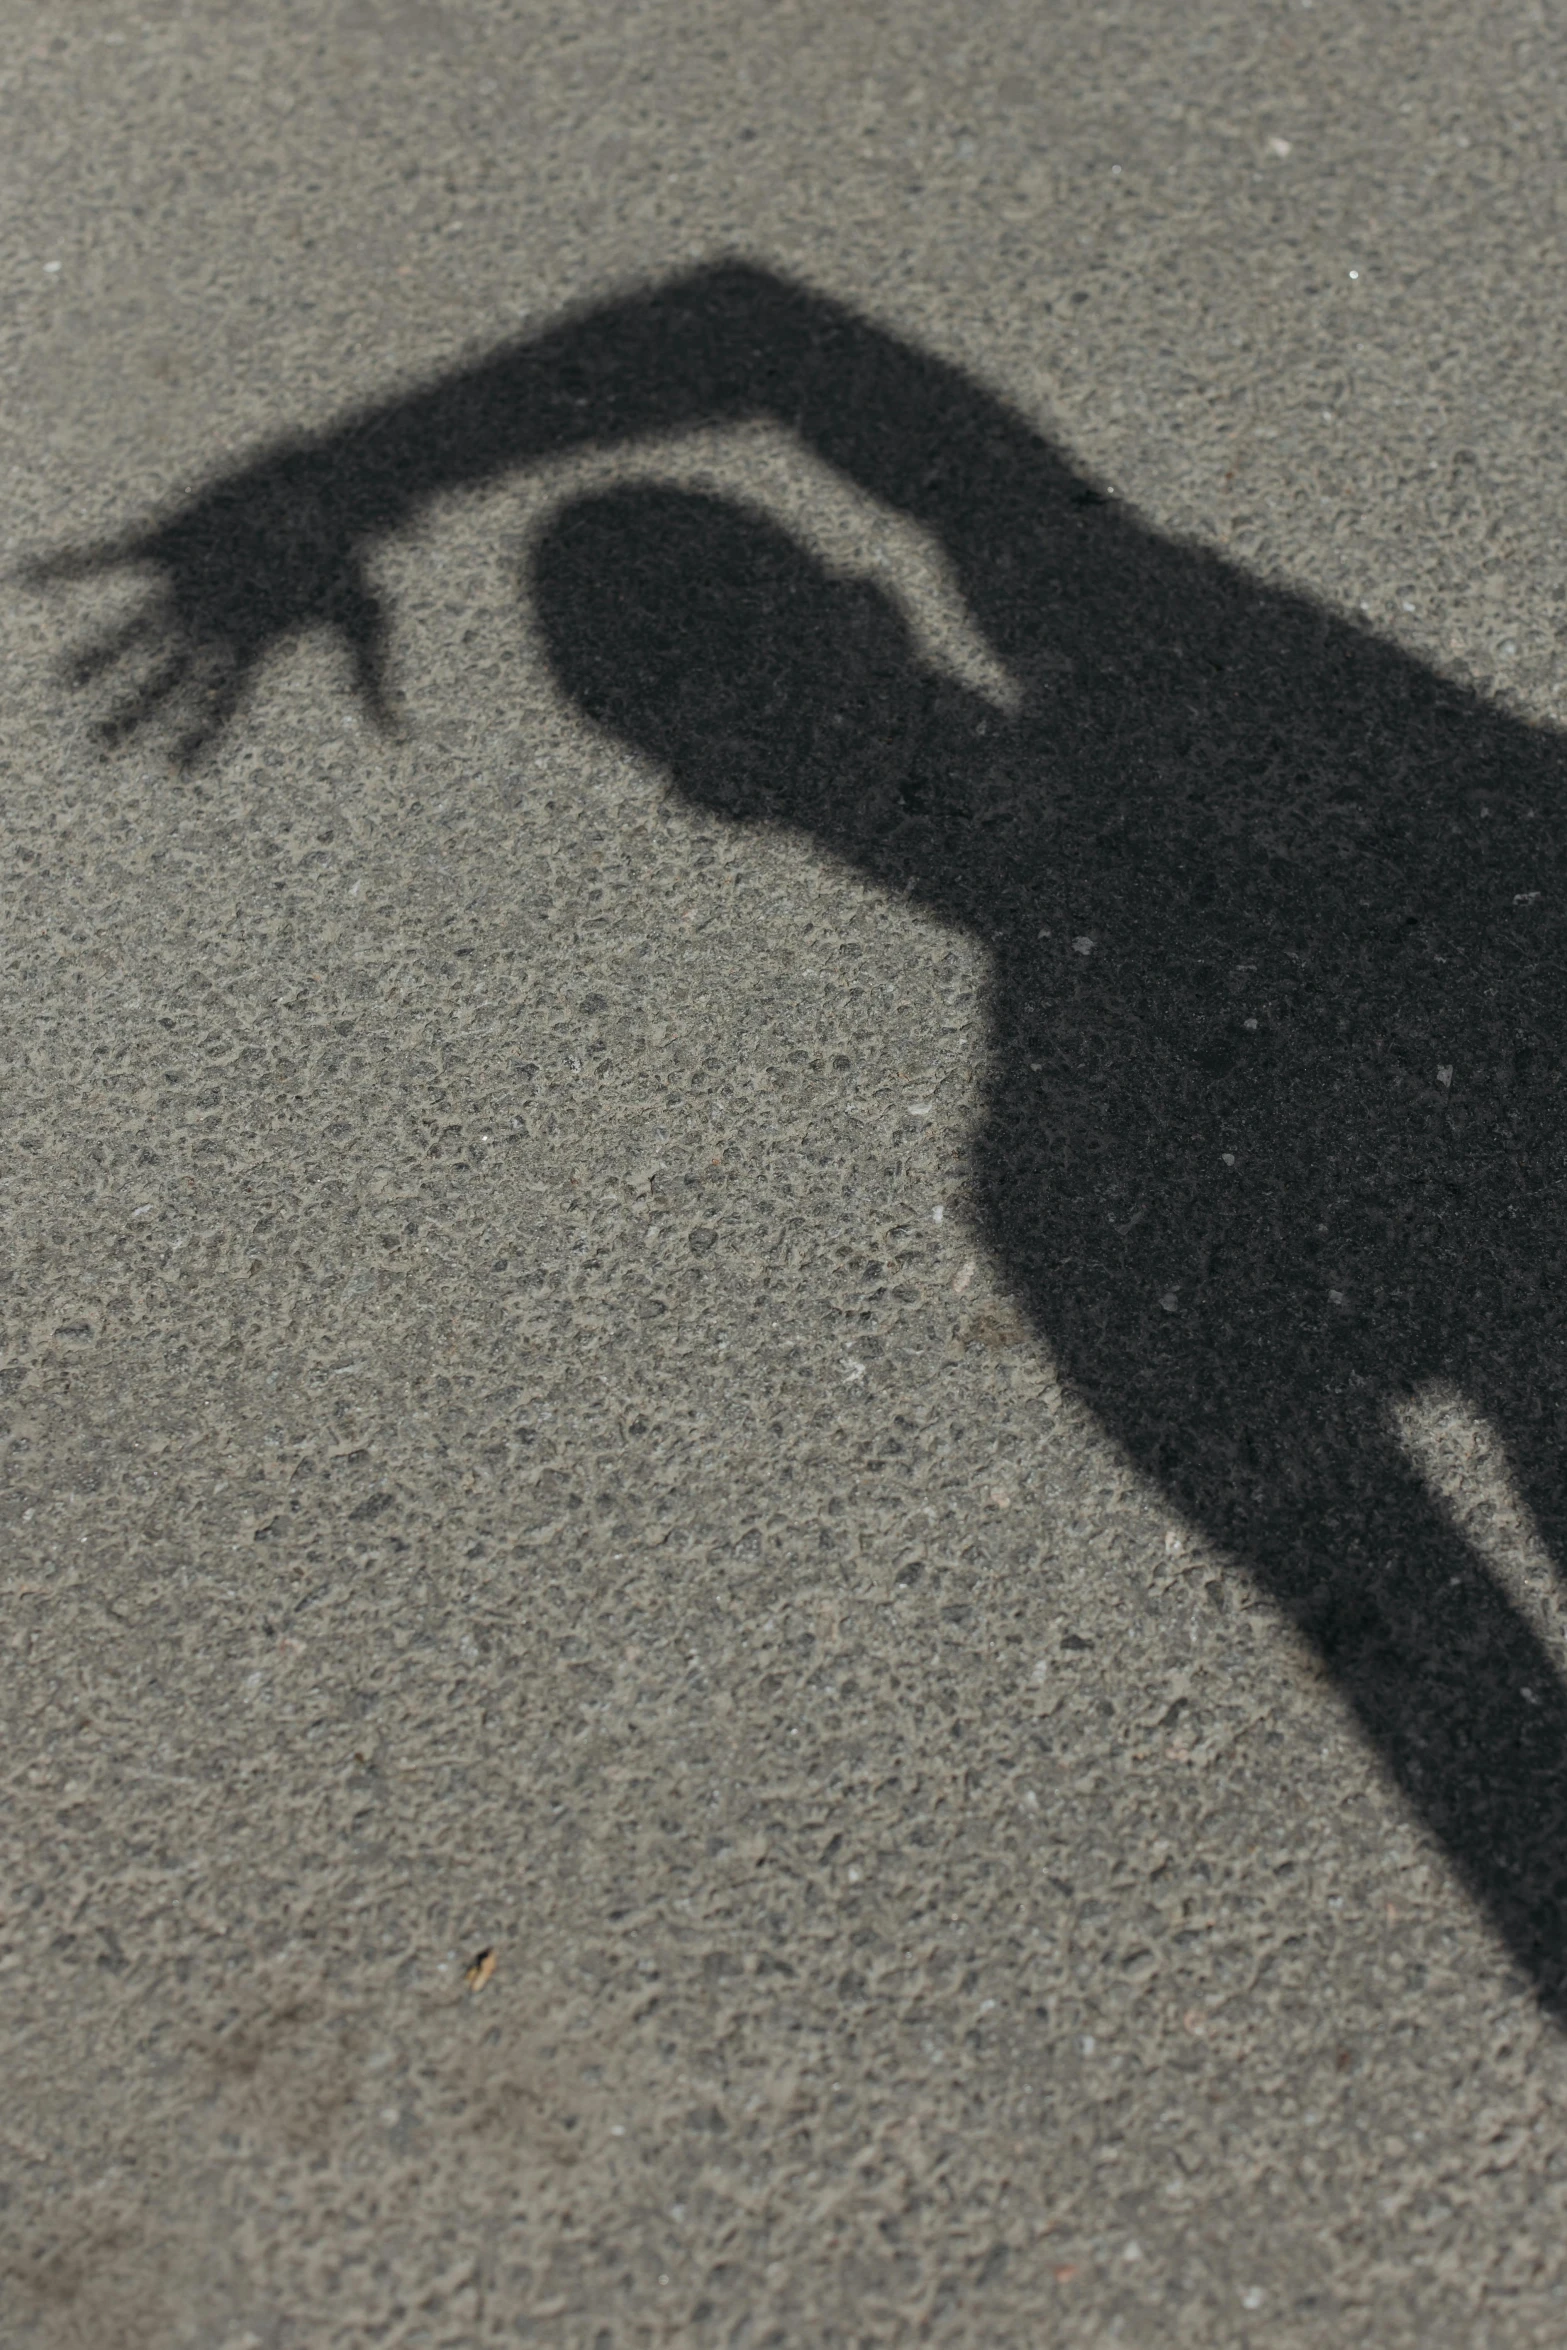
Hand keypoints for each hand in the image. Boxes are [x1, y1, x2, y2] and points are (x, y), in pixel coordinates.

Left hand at [23, 438, 401, 766]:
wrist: (326, 485)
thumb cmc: (346, 554)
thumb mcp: (363, 621)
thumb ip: (369, 678)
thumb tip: (393, 738)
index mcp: (254, 645)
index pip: (222, 701)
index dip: (200, 735)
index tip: (176, 770)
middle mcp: (213, 621)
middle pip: (167, 678)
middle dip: (136, 712)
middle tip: (101, 745)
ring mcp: (187, 581)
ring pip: (134, 629)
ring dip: (101, 655)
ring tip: (67, 680)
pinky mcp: (167, 538)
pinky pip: (108, 558)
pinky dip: (71, 567)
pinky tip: (29, 576)